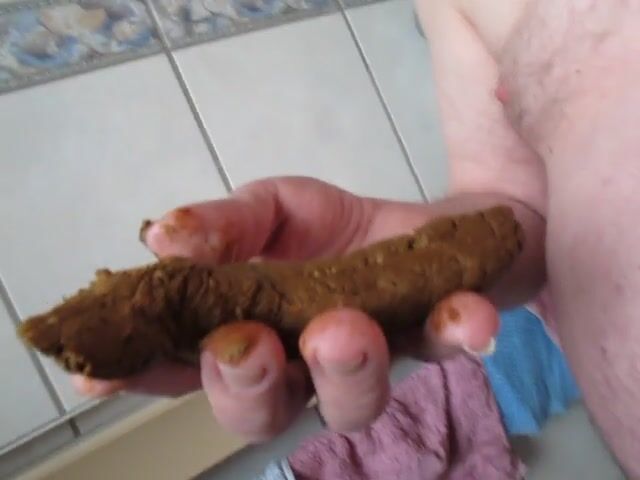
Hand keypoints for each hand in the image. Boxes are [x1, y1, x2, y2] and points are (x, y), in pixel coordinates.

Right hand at [72, 176, 542, 439]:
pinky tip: (466, 316)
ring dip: (342, 370)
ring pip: (349, 403)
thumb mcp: (276, 208)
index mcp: (253, 333)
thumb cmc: (339, 229)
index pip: (188, 365)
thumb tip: (162, 237)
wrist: (429, 229)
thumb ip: (225, 224)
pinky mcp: (434, 339)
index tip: (103, 373)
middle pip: (262, 410)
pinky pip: (445, 346)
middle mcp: (303, 367)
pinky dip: (453, 331)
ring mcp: (371, 362)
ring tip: (341, 329)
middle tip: (249, 345)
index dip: (146, 374)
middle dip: (248, 388)